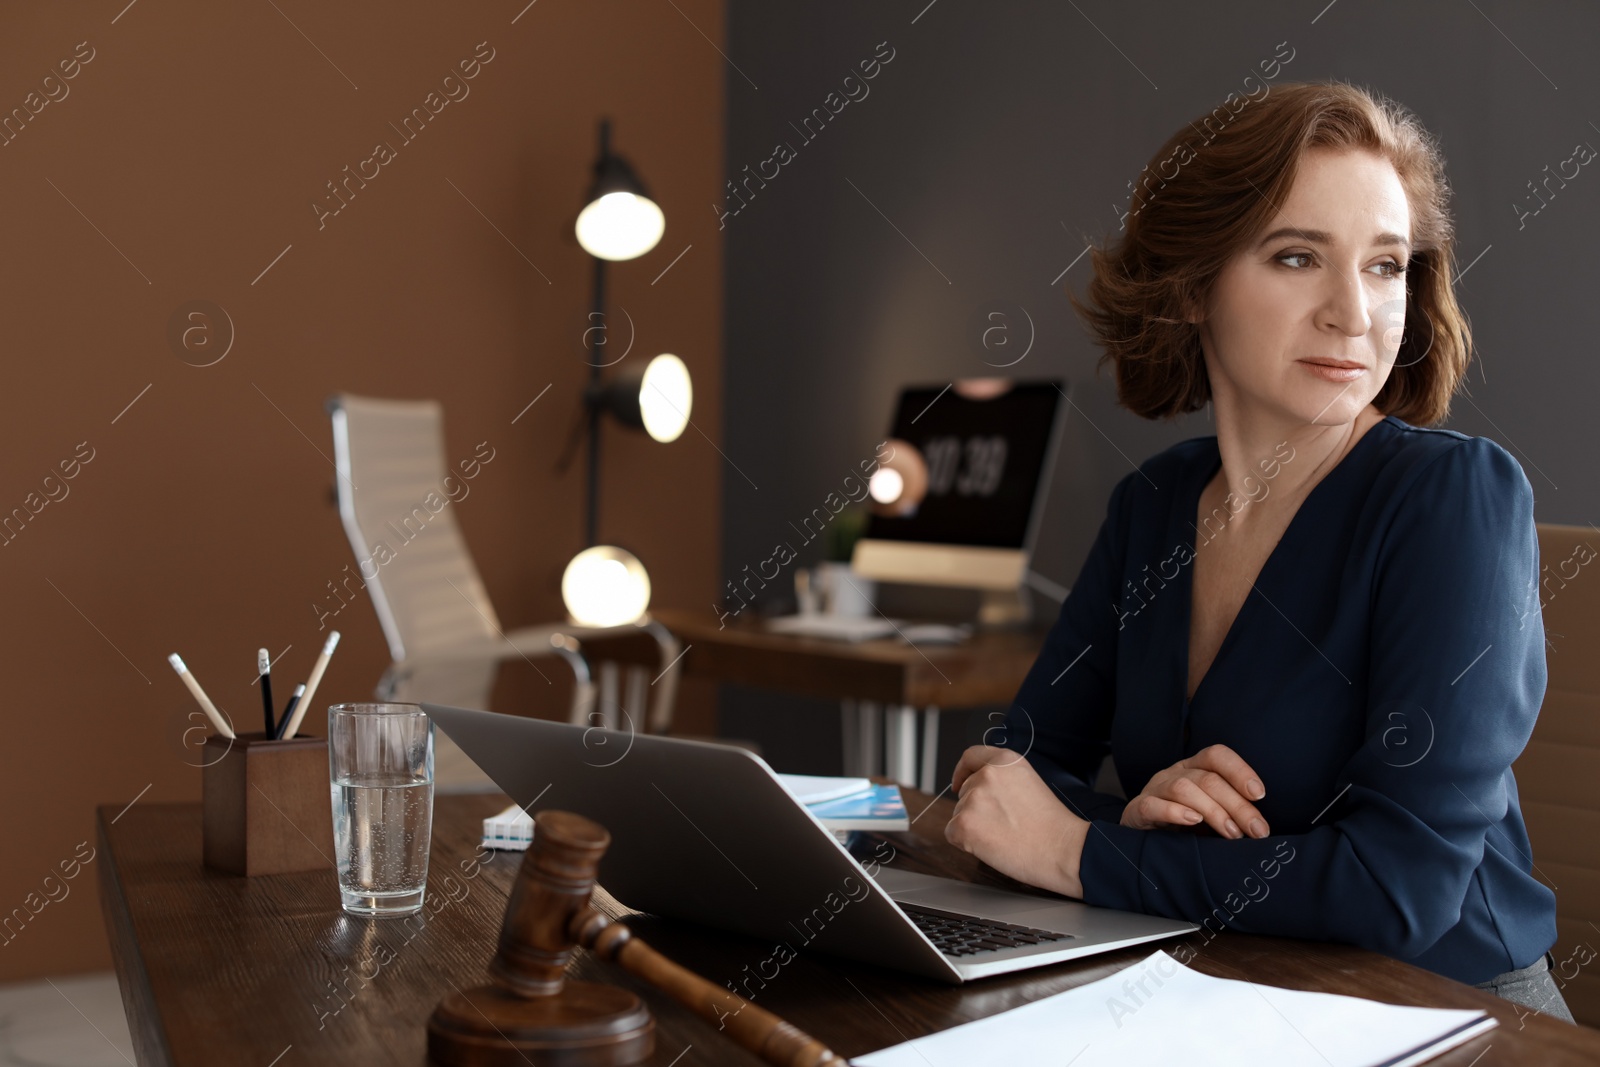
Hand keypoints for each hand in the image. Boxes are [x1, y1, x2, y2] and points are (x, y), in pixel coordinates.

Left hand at [945, 745, 1088, 896]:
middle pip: (964, 791)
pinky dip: (966, 843)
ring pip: (959, 814)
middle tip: (1003, 825)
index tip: (958, 783)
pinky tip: (992, 846)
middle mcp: (986, 774)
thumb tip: (977, 789)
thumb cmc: (1052, 825)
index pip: (970, 756)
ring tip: (1004, 836)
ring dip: (974, 827)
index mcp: (1005, 761)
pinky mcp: (964, 823)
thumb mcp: (1028, 783)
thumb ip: (1002, 779)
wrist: (1062, 849)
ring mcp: (973, 798)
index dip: (961, 771)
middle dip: (976, 808)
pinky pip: (952, 833)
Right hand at [1120, 744, 1269, 839]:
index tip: (1260, 794)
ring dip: (1213, 811)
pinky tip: (1193, 822)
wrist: (1144, 840)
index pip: (1216, 756)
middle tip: (1257, 830)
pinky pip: (1153, 806)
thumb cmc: (1186, 828)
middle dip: (1237, 805)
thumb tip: (1262, 827)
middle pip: (1207, 779)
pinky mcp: (1137, 810)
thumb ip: (1232, 814)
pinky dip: (1174, 812)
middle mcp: (1173, 773)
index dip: (1239, 770)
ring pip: (1183, 788)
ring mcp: (1154, 790)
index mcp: (1194, 768)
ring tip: (1232, 834)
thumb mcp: (1212, 816)